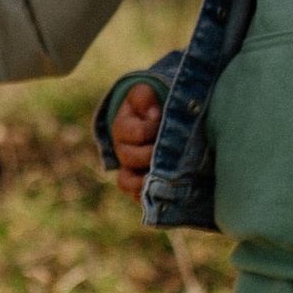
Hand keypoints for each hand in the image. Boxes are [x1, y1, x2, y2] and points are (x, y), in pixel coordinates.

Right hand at [109, 81, 160, 199]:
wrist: (156, 121)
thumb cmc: (151, 105)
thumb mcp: (144, 94)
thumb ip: (144, 97)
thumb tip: (155, 115)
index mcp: (122, 127)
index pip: (138, 133)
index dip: (154, 129)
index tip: (164, 121)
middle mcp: (122, 150)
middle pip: (130, 158)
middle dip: (152, 154)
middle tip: (170, 149)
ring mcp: (130, 169)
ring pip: (127, 182)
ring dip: (143, 181)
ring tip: (162, 178)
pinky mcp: (139, 184)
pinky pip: (136, 197)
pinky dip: (146, 198)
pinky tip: (163, 196)